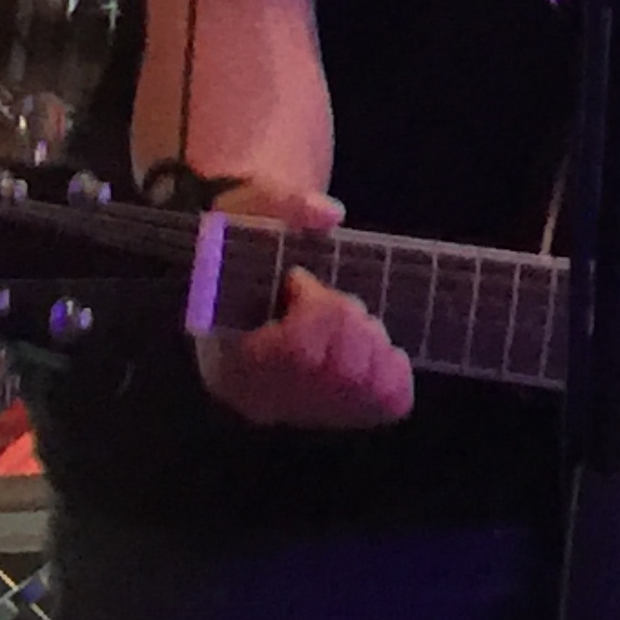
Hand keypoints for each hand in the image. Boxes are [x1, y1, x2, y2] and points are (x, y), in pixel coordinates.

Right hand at [189, 181, 414, 427]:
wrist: (259, 270)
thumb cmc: (252, 240)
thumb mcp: (254, 210)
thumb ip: (285, 205)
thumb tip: (327, 214)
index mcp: (226, 359)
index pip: (298, 352)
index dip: (319, 310)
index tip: (301, 283)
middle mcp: (260, 400)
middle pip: (341, 370)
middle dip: (350, 321)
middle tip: (332, 297)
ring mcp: (304, 412)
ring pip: (369, 386)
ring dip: (372, 341)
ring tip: (349, 319)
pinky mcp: (339, 413)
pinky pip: (389, 400)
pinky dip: (393, 365)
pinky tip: (372, 345)